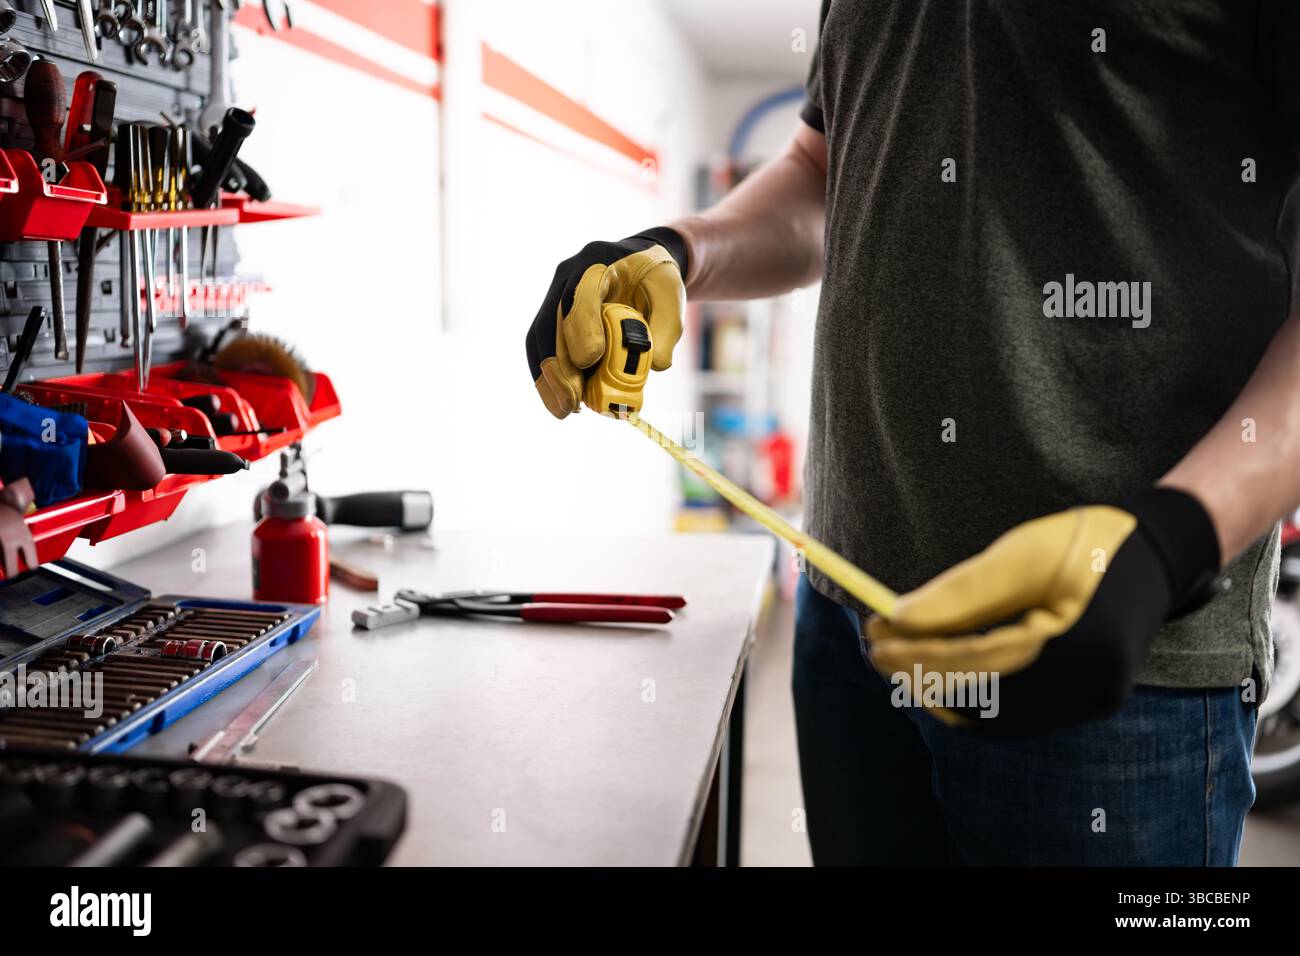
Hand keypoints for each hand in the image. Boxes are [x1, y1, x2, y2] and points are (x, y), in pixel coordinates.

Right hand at [525, 227, 686, 418]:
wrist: (639, 263)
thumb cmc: (655, 281)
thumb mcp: (672, 299)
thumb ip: (667, 331)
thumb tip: (656, 367)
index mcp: (599, 260)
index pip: (582, 293)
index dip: (583, 327)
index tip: (590, 360)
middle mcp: (569, 274)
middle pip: (553, 320)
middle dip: (561, 365)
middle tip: (574, 400)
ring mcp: (555, 294)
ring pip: (539, 337)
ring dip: (548, 378)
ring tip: (564, 410)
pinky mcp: (551, 316)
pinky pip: (540, 348)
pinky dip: (547, 378)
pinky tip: (559, 402)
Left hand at [864, 488, 1220, 732]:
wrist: (1155, 558)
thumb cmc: (1082, 545)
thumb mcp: (1019, 554)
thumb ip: (960, 593)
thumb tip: (898, 620)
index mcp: (1075, 641)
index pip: (975, 659)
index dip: (916, 650)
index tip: (872, 633)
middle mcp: (1087, 684)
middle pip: (981, 695)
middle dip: (920, 671)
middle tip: (875, 646)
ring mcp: (1090, 702)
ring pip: (994, 714)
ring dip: (940, 689)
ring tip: (900, 657)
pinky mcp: (1087, 706)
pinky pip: (1015, 715)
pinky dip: (973, 698)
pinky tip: (941, 675)